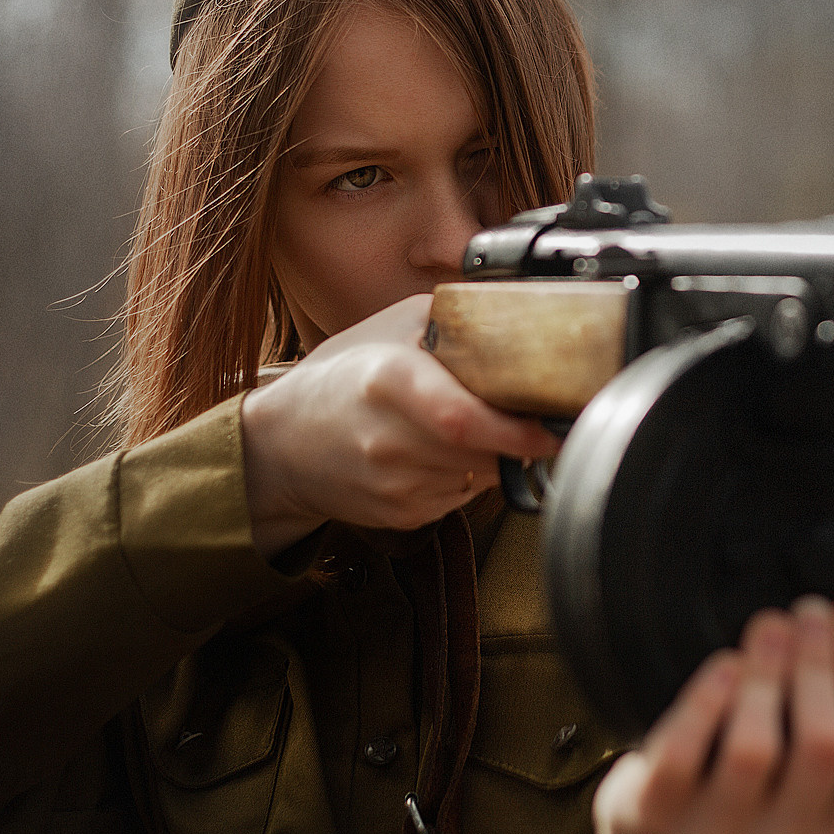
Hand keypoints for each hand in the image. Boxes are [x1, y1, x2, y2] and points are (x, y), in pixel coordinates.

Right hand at [239, 294, 560, 557]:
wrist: (280, 444)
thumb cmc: (339, 378)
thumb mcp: (390, 327)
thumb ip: (453, 319)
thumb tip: (518, 316)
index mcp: (388, 383)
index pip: (463, 419)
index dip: (517, 431)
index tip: (553, 427)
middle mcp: (389, 441)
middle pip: (483, 452)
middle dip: (517, 439)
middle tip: (529, 417)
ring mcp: (395, 487)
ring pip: (480, 477)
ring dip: (493, 455)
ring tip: (467, 426)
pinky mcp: (401, 517)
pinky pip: (462, 497)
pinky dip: (468, 475)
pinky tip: (439, 452)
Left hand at [591, 596, 833, 833]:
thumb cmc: (773, 802)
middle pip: (824, 742)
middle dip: (820, 659)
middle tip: (809, 606)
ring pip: (757, 747)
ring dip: (769, 670)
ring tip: (769, 624)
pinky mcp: (653, 822)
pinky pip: (683, 755)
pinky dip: (705, 700)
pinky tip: (726, 663)